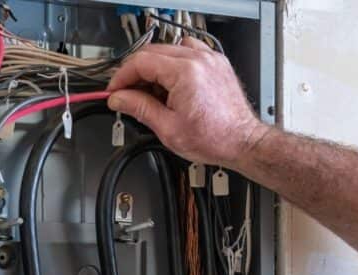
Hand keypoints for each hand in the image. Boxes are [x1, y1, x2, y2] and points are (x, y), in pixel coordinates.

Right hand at [107, 38, 270, 167]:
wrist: (242, 142)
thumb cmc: (215, 139)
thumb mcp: (168, 128)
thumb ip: (140, 109)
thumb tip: (119, 99)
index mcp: (185, 72)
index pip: (141, 62)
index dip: (122, 76)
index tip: (115, 90)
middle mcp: (199, 59)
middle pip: (152, 53)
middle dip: (135, 73)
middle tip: (128, 93)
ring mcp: (210, 59)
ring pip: (169, 49)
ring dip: (155, 67)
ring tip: (153, 91)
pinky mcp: (217, 63)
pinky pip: (189, 51)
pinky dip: (176, 63)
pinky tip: (173, 83)